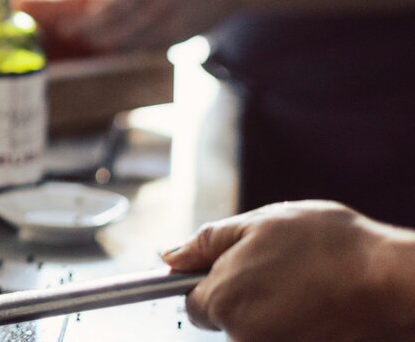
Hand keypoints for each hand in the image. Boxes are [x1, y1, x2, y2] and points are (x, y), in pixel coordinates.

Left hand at [66, 0, 241, 51]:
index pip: (114, 9)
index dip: (88, 21)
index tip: (67, 24)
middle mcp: (165, 4)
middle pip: (120, 30)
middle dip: (91, 34)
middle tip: (68, 32)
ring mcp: (176, 23)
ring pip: (132, 43)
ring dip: (107, 42)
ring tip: (89, 36)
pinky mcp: (184, 36)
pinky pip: (148, 47)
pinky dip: (128, 46)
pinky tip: (114, 40)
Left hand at [164, 201, 414, 341]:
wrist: (387, 278)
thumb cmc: (325, 245)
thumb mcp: (255, 225)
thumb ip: (204, 243)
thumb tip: (169, 257)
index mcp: (223, 301)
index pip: (192, 302)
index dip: (209, 280)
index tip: (234, 265)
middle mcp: (244, 336)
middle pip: (224, 318)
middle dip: (242, 292)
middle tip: (276, 265)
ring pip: (255, 328)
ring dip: (270, 305)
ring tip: (301, 280)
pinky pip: (282, 335)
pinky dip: (294, 320)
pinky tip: (315, 300)